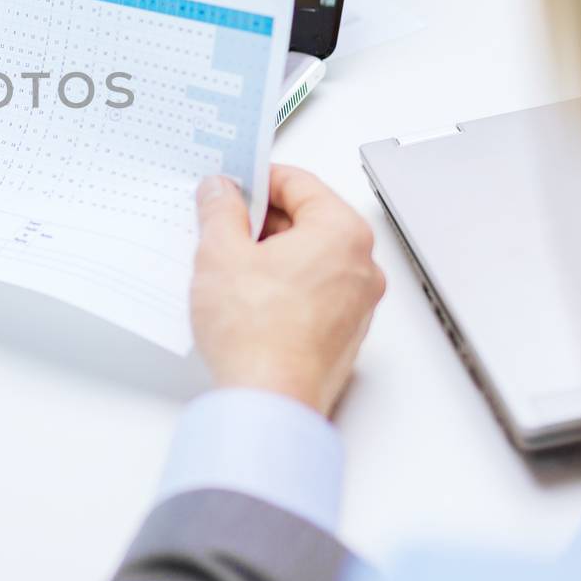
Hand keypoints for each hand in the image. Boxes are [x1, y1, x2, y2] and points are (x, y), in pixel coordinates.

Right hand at [191, 166, 385, 415]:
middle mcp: (361, 266)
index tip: (230, 184)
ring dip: (268, 254)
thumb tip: (220, 192)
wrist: (269, 401)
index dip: (257, 179)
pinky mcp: (342, 334)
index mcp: (342, 233)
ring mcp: (356, 304)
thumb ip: (220, 210)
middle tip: (220, 223)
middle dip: (260, 219)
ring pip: (308, 258)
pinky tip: (244, 297)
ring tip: (226, 264)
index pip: (299, 183)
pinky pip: (311, 292)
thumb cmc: (257, 334)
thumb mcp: (220, 253)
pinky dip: (280, 285)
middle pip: (307, 220)